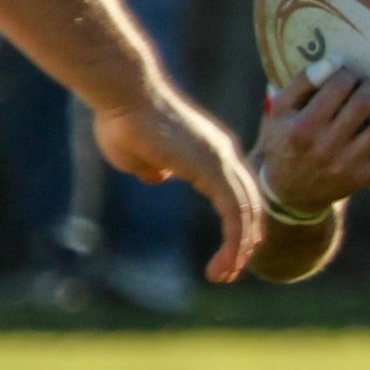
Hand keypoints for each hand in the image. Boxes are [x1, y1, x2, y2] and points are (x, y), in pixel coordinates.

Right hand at [93, 88, 262, 283]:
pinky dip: (236, 241)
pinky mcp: (213, 166)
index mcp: (212, 152)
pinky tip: (228, 263)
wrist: (121, 94)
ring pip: (246, 212)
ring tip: (224, 276)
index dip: (238, 225)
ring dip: (239, 249)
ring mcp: (222, 159)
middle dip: (244, 242)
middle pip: (249, 205)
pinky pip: (234, 212)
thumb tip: (158, 178)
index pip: (238, 194)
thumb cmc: (122, 118)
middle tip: (230, 272)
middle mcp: (224, 154)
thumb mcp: (138, 155)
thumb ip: (153, 168)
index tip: (228, 253)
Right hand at [254, 67, 369, 216]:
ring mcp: (346, 163)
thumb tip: (336, 61)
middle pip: (361, 104)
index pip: (336, 88)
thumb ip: (301, 84)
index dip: (347, 73)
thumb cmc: (284, 142)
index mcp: (302, 127)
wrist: (290, 193)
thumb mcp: (278, 112)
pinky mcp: (364, 175)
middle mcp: (324, 147)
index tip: (347, 73)